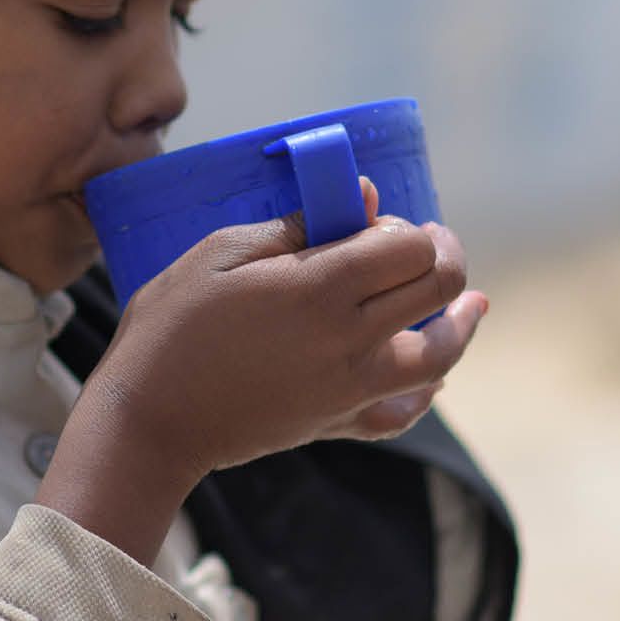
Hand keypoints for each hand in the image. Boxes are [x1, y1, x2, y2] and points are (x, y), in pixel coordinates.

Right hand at [39, 177, 484, 563]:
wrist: (150, 418)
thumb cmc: (172, 325)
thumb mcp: (221, 253)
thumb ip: (298, 225)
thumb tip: (365, 197)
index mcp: (321, 289)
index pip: (410, 247)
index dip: (408, 226)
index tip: (383, 222)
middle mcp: (351, 341)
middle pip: (439, 291)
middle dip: (445, 257)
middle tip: (431, 244)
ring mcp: (350, 388)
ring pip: (442, 355)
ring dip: (461, 323)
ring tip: (470, 304)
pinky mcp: (338, 423)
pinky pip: (404, 412)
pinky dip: (428, 390)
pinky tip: (435, 373)